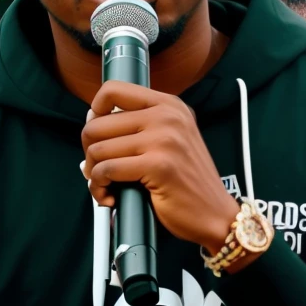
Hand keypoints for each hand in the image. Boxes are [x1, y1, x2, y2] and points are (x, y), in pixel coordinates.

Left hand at [79, 83, 237, 251]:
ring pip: (98, 149)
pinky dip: (100, 188)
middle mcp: (166, 116)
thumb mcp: (171, 139)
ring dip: (93, 174)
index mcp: (168, 105)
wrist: (215, 214)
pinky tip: (110, 197)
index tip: (98, 135)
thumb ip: (139, 125)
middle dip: (90, 152)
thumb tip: (91, 121)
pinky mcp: (158, 165)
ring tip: (105, 187)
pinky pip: (107, 170)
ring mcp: (163, 139)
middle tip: (98, 170)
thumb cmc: (188, 182)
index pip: (112, 90)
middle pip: (97, 124)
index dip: (94, 113)